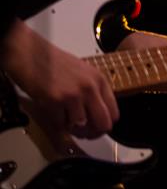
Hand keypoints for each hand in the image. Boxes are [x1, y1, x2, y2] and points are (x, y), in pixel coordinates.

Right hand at [1, 20, 118, 137]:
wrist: (30, 54)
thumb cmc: (54, 63)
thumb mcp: (84, 73)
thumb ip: (94, 92)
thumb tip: (97, 116)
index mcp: (100, 81)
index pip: (114, 113)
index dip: (104, 126)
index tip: (96, 129)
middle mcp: (91, 88)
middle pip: (103, 124)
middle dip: (93, 133)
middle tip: (83, 134)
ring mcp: (74, 95)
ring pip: (80, 126)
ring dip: (72, 127)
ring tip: (64, 118)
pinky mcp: (55, 101)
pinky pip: (61, 124)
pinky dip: (57, 123)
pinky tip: (53, 112)